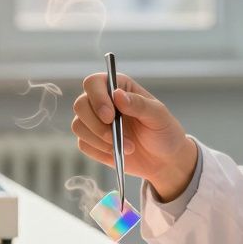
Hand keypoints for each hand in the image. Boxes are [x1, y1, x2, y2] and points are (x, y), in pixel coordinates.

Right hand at [71, 72, 198, 200]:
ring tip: (127, 147)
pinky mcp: (92, 141)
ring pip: (78, 126)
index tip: (110, 117)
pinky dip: (99, 151)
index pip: (93, 83)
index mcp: (118, 87)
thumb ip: (139, 104)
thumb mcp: (159, 116)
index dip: (97, 98)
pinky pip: (83, 144)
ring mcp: (95, 122)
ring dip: (100, 140)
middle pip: (80, 105)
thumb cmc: (164, 132)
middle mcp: (102, 101)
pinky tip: (117, 152)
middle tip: (116, 137)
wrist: (164, 160)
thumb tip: (117, 95)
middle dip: (96, 125)